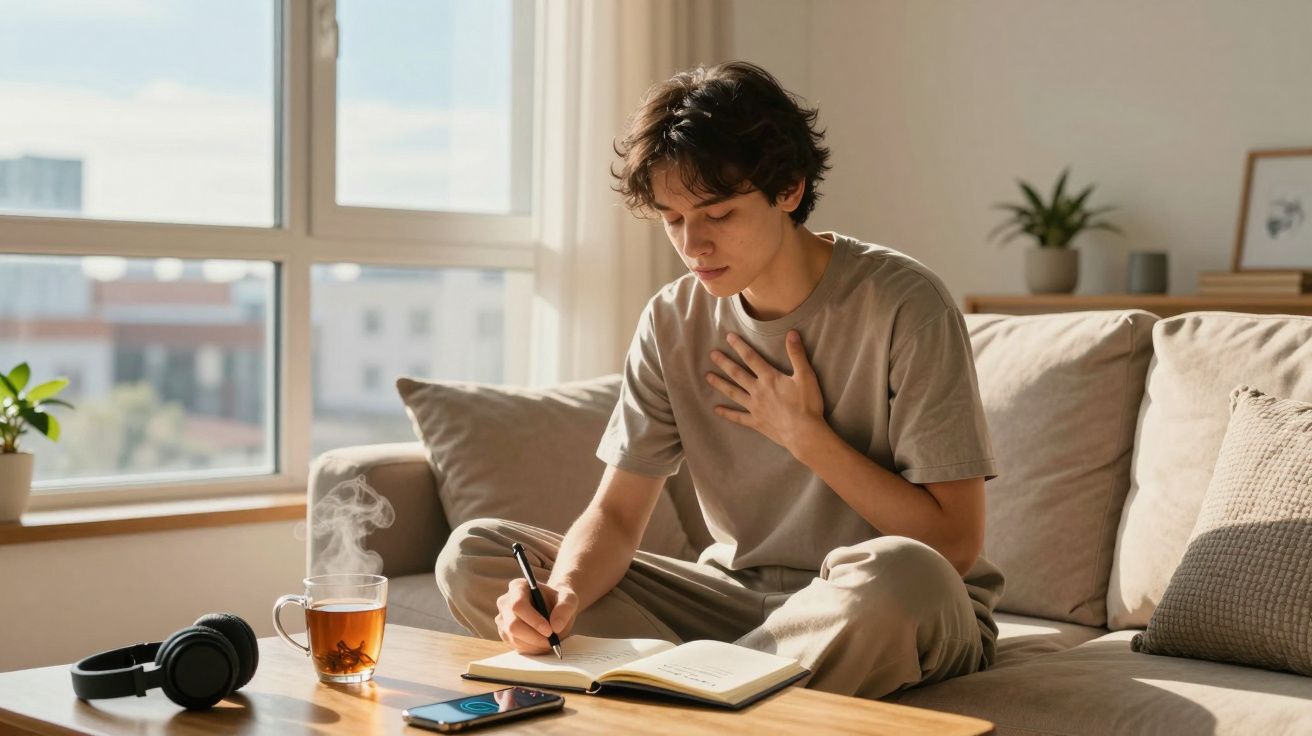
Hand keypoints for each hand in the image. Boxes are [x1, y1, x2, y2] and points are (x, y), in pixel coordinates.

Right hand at [494, 580, 578, 654]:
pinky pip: (514, 645)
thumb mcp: (569, 599)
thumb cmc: (559, 601)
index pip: (518, 605)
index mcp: (518, 587)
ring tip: (549, 641)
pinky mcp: (504, 633)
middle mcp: (506, 602)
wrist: (554, 609)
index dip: (533, 620)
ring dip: (534, 644)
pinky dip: (530, 648)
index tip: (550, 631)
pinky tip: (541, 643)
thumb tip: (555, 626)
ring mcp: (503, 618)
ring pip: (513, 638)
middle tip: (551, 641)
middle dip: (534, 637)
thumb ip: (565, 608)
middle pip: (513, 625)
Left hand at [706, 330, 827, 456]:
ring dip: (720, 384)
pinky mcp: (756, 422)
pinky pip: (738, 417)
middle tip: (712, 354)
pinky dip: (727, 413)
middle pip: (737, 374)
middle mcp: (758, 391)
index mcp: (769, 378)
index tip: (728, 337)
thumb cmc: (807, 405)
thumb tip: (791, 333)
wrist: (804, 433)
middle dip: (724, 363)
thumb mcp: (806, 376)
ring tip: (707, 377)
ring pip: (734, 393)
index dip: (739, 346)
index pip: (751, 358)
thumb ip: (797, 354)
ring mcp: (755, 407)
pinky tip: (716, 409)